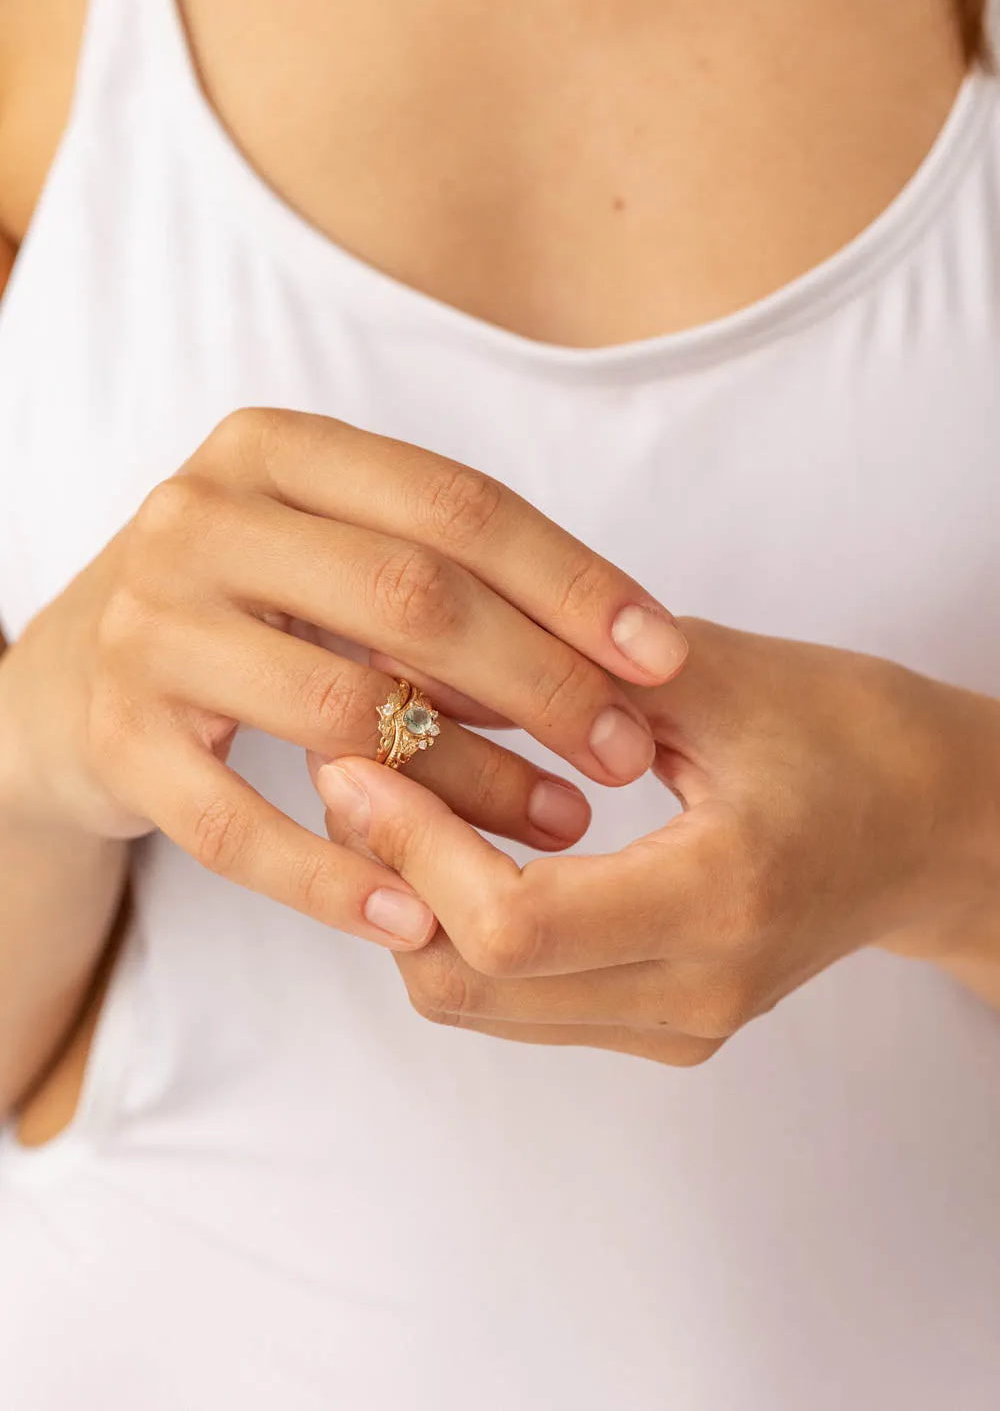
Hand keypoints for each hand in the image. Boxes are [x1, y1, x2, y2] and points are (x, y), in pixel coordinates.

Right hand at [0, 407, 686, 950]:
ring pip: (342, 711)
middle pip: (412, 596)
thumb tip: (626, 654)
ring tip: (561, 826)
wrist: (67, 681)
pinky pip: (239, 826)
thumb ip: (447, 577)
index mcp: (276, 450)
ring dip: (470, 782)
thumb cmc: (247, 613)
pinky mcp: (113, 738)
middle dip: (543, 681)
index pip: (456, 504)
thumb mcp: (330, 556)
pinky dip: (335, 880)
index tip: (663, 653)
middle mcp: (202, 517)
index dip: (573, 579)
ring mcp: (149, 627)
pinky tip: (421, 920)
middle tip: (625, 752)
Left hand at [317, 619, 999, 1057]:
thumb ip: (571, 669)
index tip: (358, 762)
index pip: (513, 925)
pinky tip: (457, 844)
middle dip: (387, 880)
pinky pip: (520, 1003)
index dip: (412, 849)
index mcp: (721, 899)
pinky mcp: (667, 1027)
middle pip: (471, 985)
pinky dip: (463, 931)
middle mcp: (698, 991)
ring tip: (392, 800)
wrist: (940, 828)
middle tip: (354, 774)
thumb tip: (421, 656)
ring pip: (480, 1005)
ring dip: (413, 908)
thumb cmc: (855, 735)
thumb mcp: (720, 677)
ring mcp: (682, 1026)